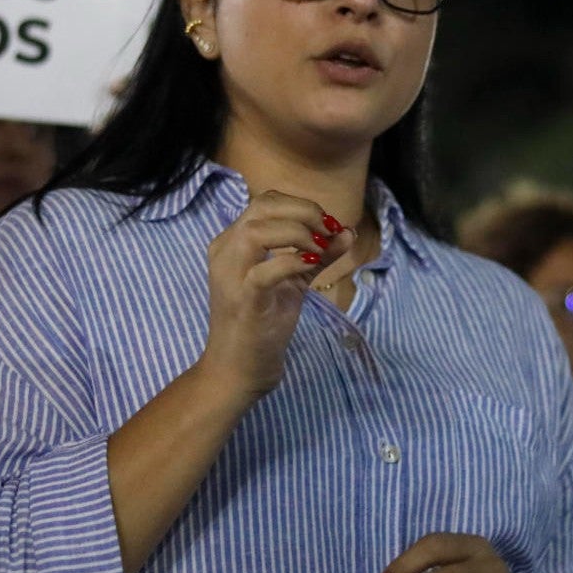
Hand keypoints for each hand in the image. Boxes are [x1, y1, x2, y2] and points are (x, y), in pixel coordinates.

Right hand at [194, 190, 354, 399]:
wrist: (236, 371)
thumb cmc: (260, 326)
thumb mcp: (292, 283)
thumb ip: (317, 256)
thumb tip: (347, 231)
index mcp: (232, 242)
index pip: (265, 201)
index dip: (302, 206)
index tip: (328, 225)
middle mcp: (225, 251)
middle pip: (262, 206)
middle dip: (304, 211)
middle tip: (329, 232)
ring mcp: (230, 274)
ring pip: (258, 230)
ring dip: (299, 233)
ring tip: (319, 251)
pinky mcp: (243, 298)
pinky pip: (266, 269)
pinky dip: (294, 261)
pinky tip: (310, 267)